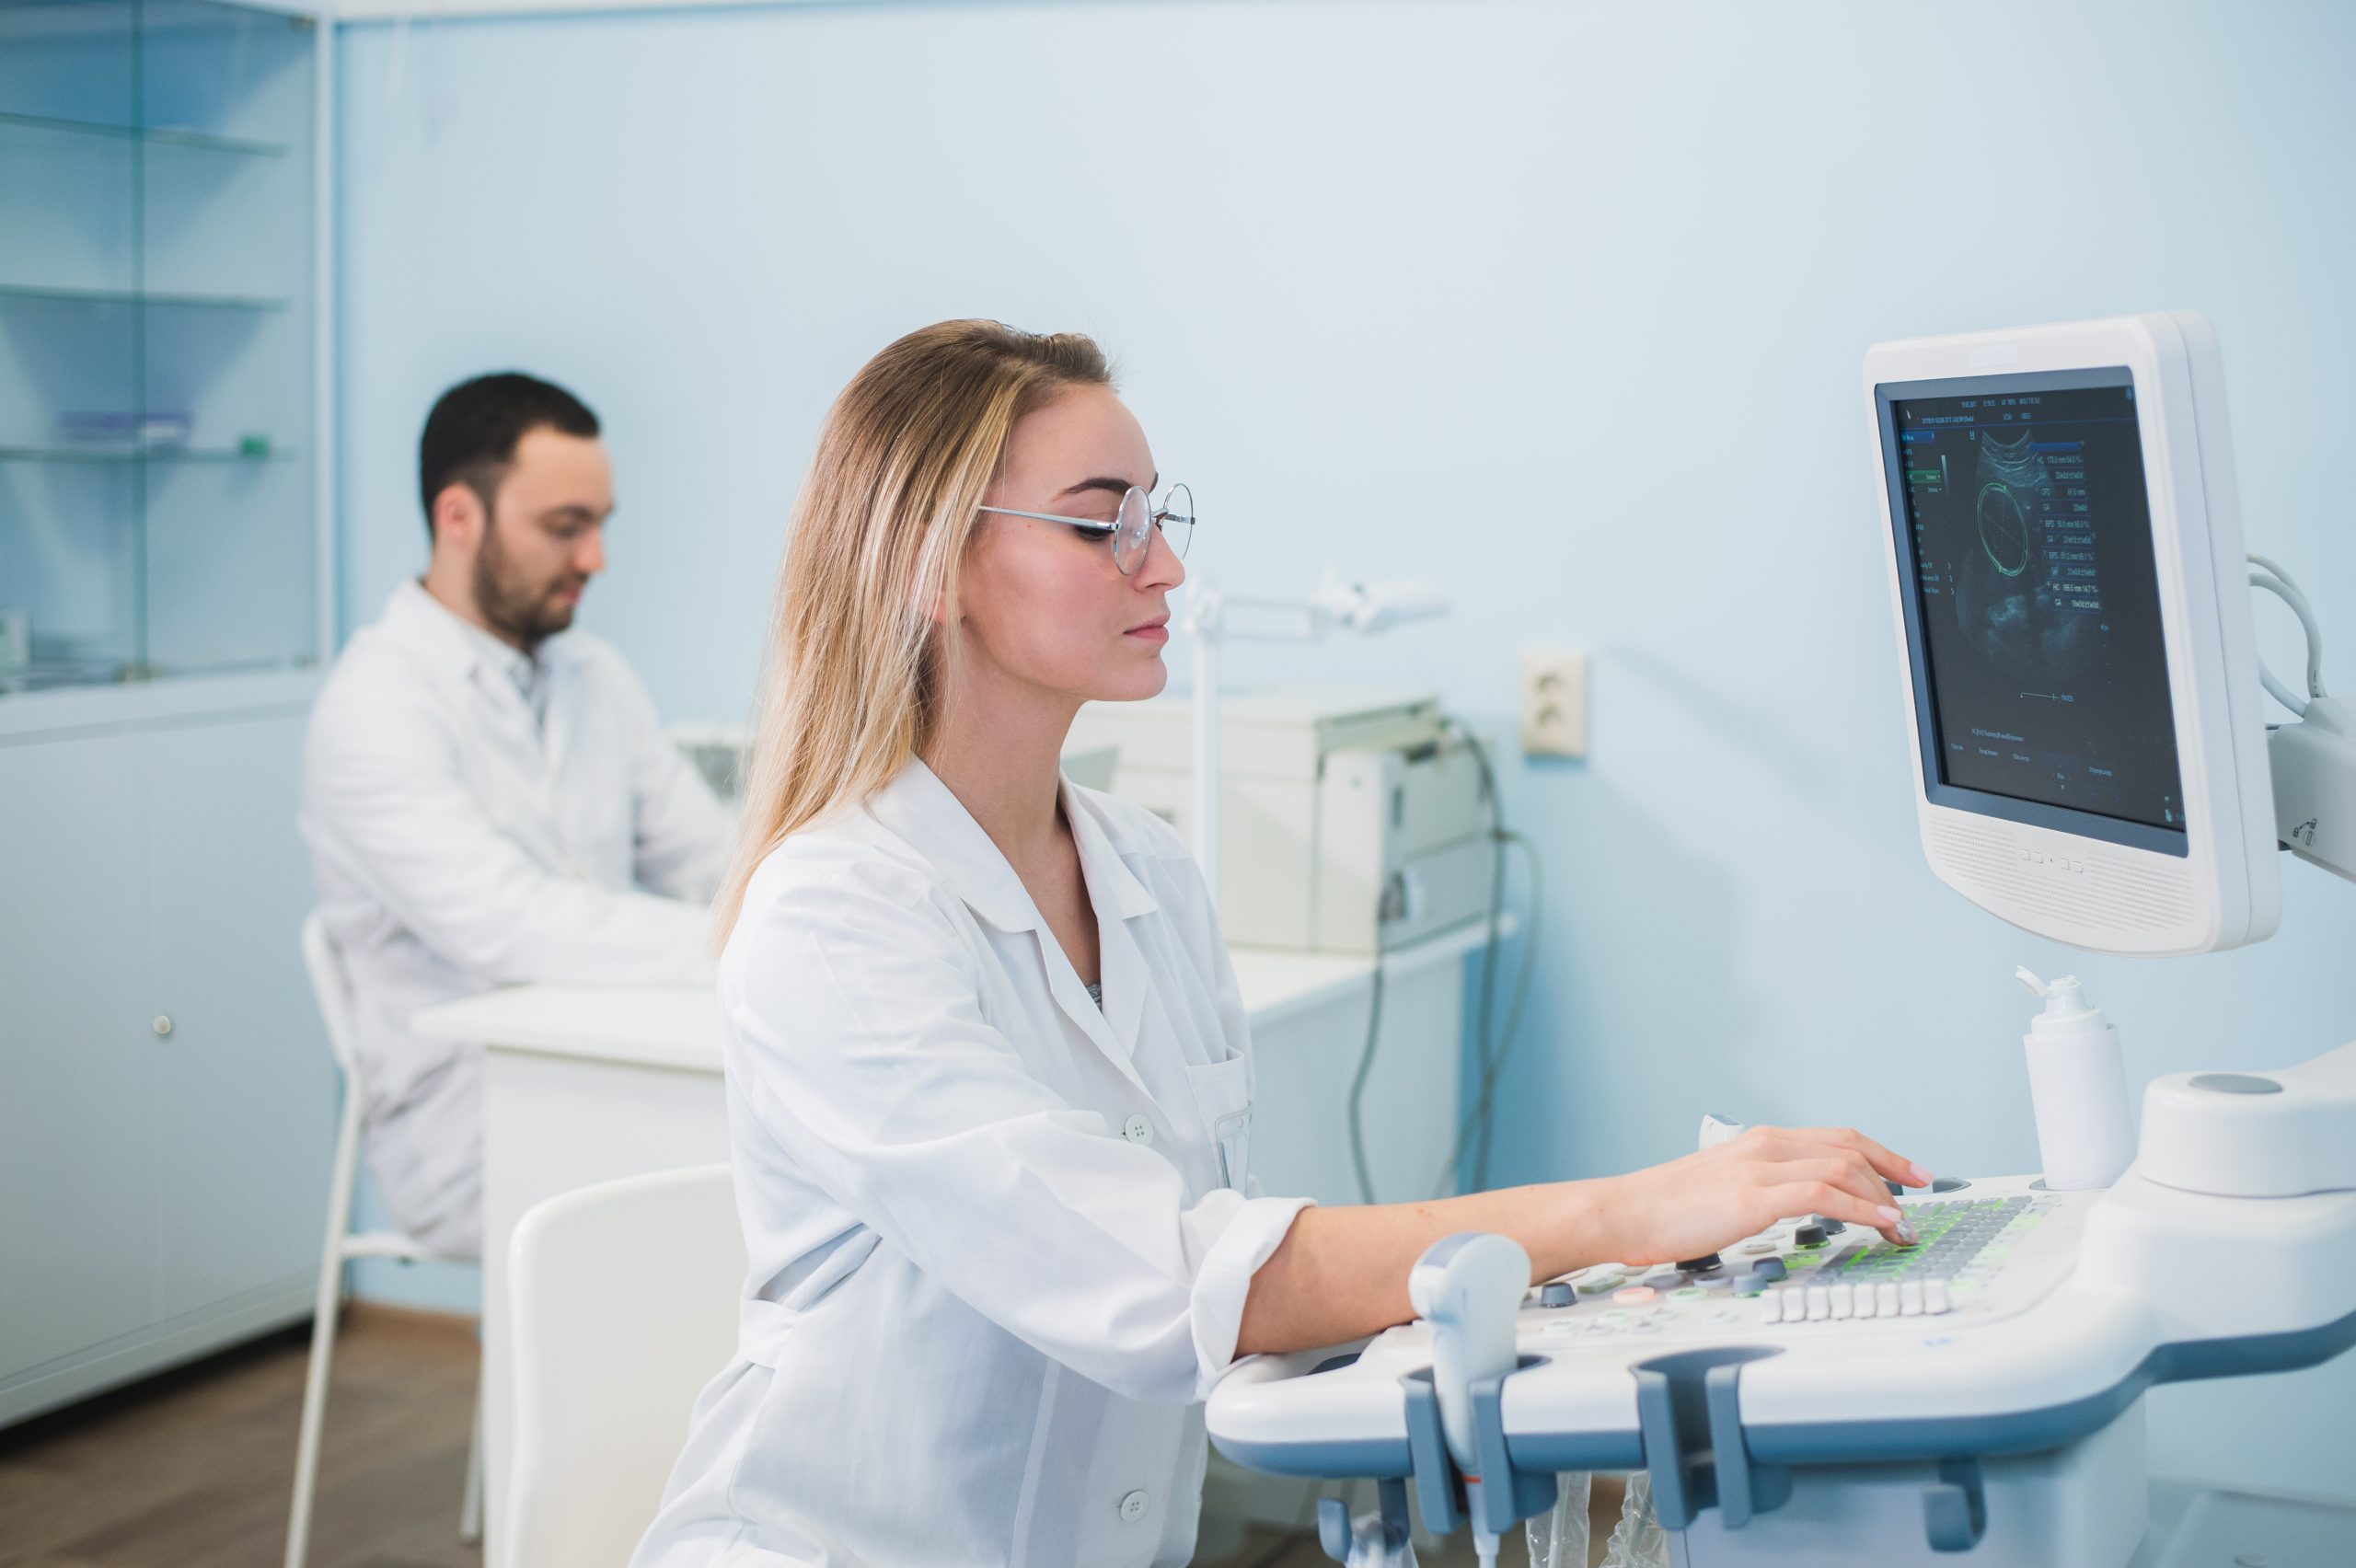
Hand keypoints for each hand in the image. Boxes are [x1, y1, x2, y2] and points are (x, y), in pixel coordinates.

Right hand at [1587, 1125, 1932, 1265]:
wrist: (1622, 1212)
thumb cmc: (1662, 1209)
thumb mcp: (1720, 1189)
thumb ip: (1759, 1187)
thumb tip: (1792, 1206)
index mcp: (1758, 1142)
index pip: (1834, 1138)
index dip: (1881, 1154)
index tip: (1908, 1173)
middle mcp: (1764, 1145)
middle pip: (1849, 1147)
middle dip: (1894, 1171)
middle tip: (1920, 1197)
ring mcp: (1759, 1167)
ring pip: (1843, 1167)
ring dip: (1883, 1198)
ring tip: (1902, 1225)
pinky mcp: (1754, 1196)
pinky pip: (1824, 1194)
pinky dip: (1861, 1207)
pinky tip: (1880, 1222)